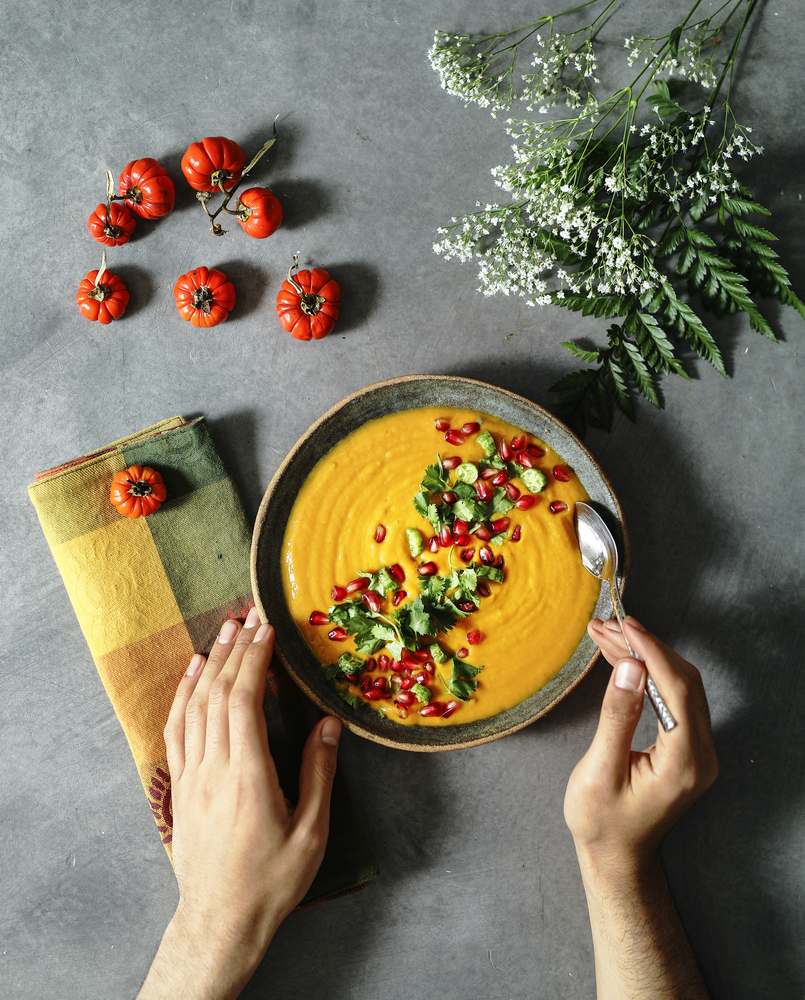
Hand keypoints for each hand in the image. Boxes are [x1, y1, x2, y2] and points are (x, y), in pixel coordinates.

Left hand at [138, 608, 341, 999]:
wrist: (220, 920)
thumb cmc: (271, 880)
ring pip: (194, 706)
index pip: (244, 701)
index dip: (254, 659)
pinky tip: (191, 673)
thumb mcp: (310, 832)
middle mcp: (214, 769)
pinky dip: (182, 694)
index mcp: (249, 777)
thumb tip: (329, 725)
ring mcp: (192, 777)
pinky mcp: (180, 787)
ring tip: (224, 630)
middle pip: (217, 694)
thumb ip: (318, 774)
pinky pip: (176, 729)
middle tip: (249, 615)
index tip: (266, 629)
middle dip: (234, 649)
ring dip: (209, 663)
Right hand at [564, 615, 717, 869]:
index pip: (678, 689)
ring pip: (680, 685)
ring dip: (645, 657)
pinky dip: (649, 674)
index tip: (626, 625)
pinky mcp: (688, 747)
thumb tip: (629, 669)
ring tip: (606, 636)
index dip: (652, 652)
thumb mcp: (599, 770)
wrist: (615, 856)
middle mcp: (701, 755)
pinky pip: (675, 698)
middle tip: (606, 626)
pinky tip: (622, 660)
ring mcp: (698, 751)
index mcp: (684, 763)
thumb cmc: (601, 821)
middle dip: (645, 647)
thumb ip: (617, 717)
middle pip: (682, 681)